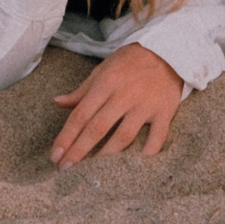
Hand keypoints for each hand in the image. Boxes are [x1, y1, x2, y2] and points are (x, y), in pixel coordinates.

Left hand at [49, 44, 183, 165]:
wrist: (170, 51)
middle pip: (98, 128)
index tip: (55, 155)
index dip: (66, 137)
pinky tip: (134, 167)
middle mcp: (124, 95)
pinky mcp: (164, 112)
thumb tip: (57, 102)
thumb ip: (82, 90)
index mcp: (106, 83)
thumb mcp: (103, 69)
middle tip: (65, 169)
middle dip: (79, 150)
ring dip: (106, 156)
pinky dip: (147, 154)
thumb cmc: (131, 61)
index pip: (81, 115)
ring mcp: (145, 105)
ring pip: (123, 136)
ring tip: (92, 172)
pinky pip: (156, 138)